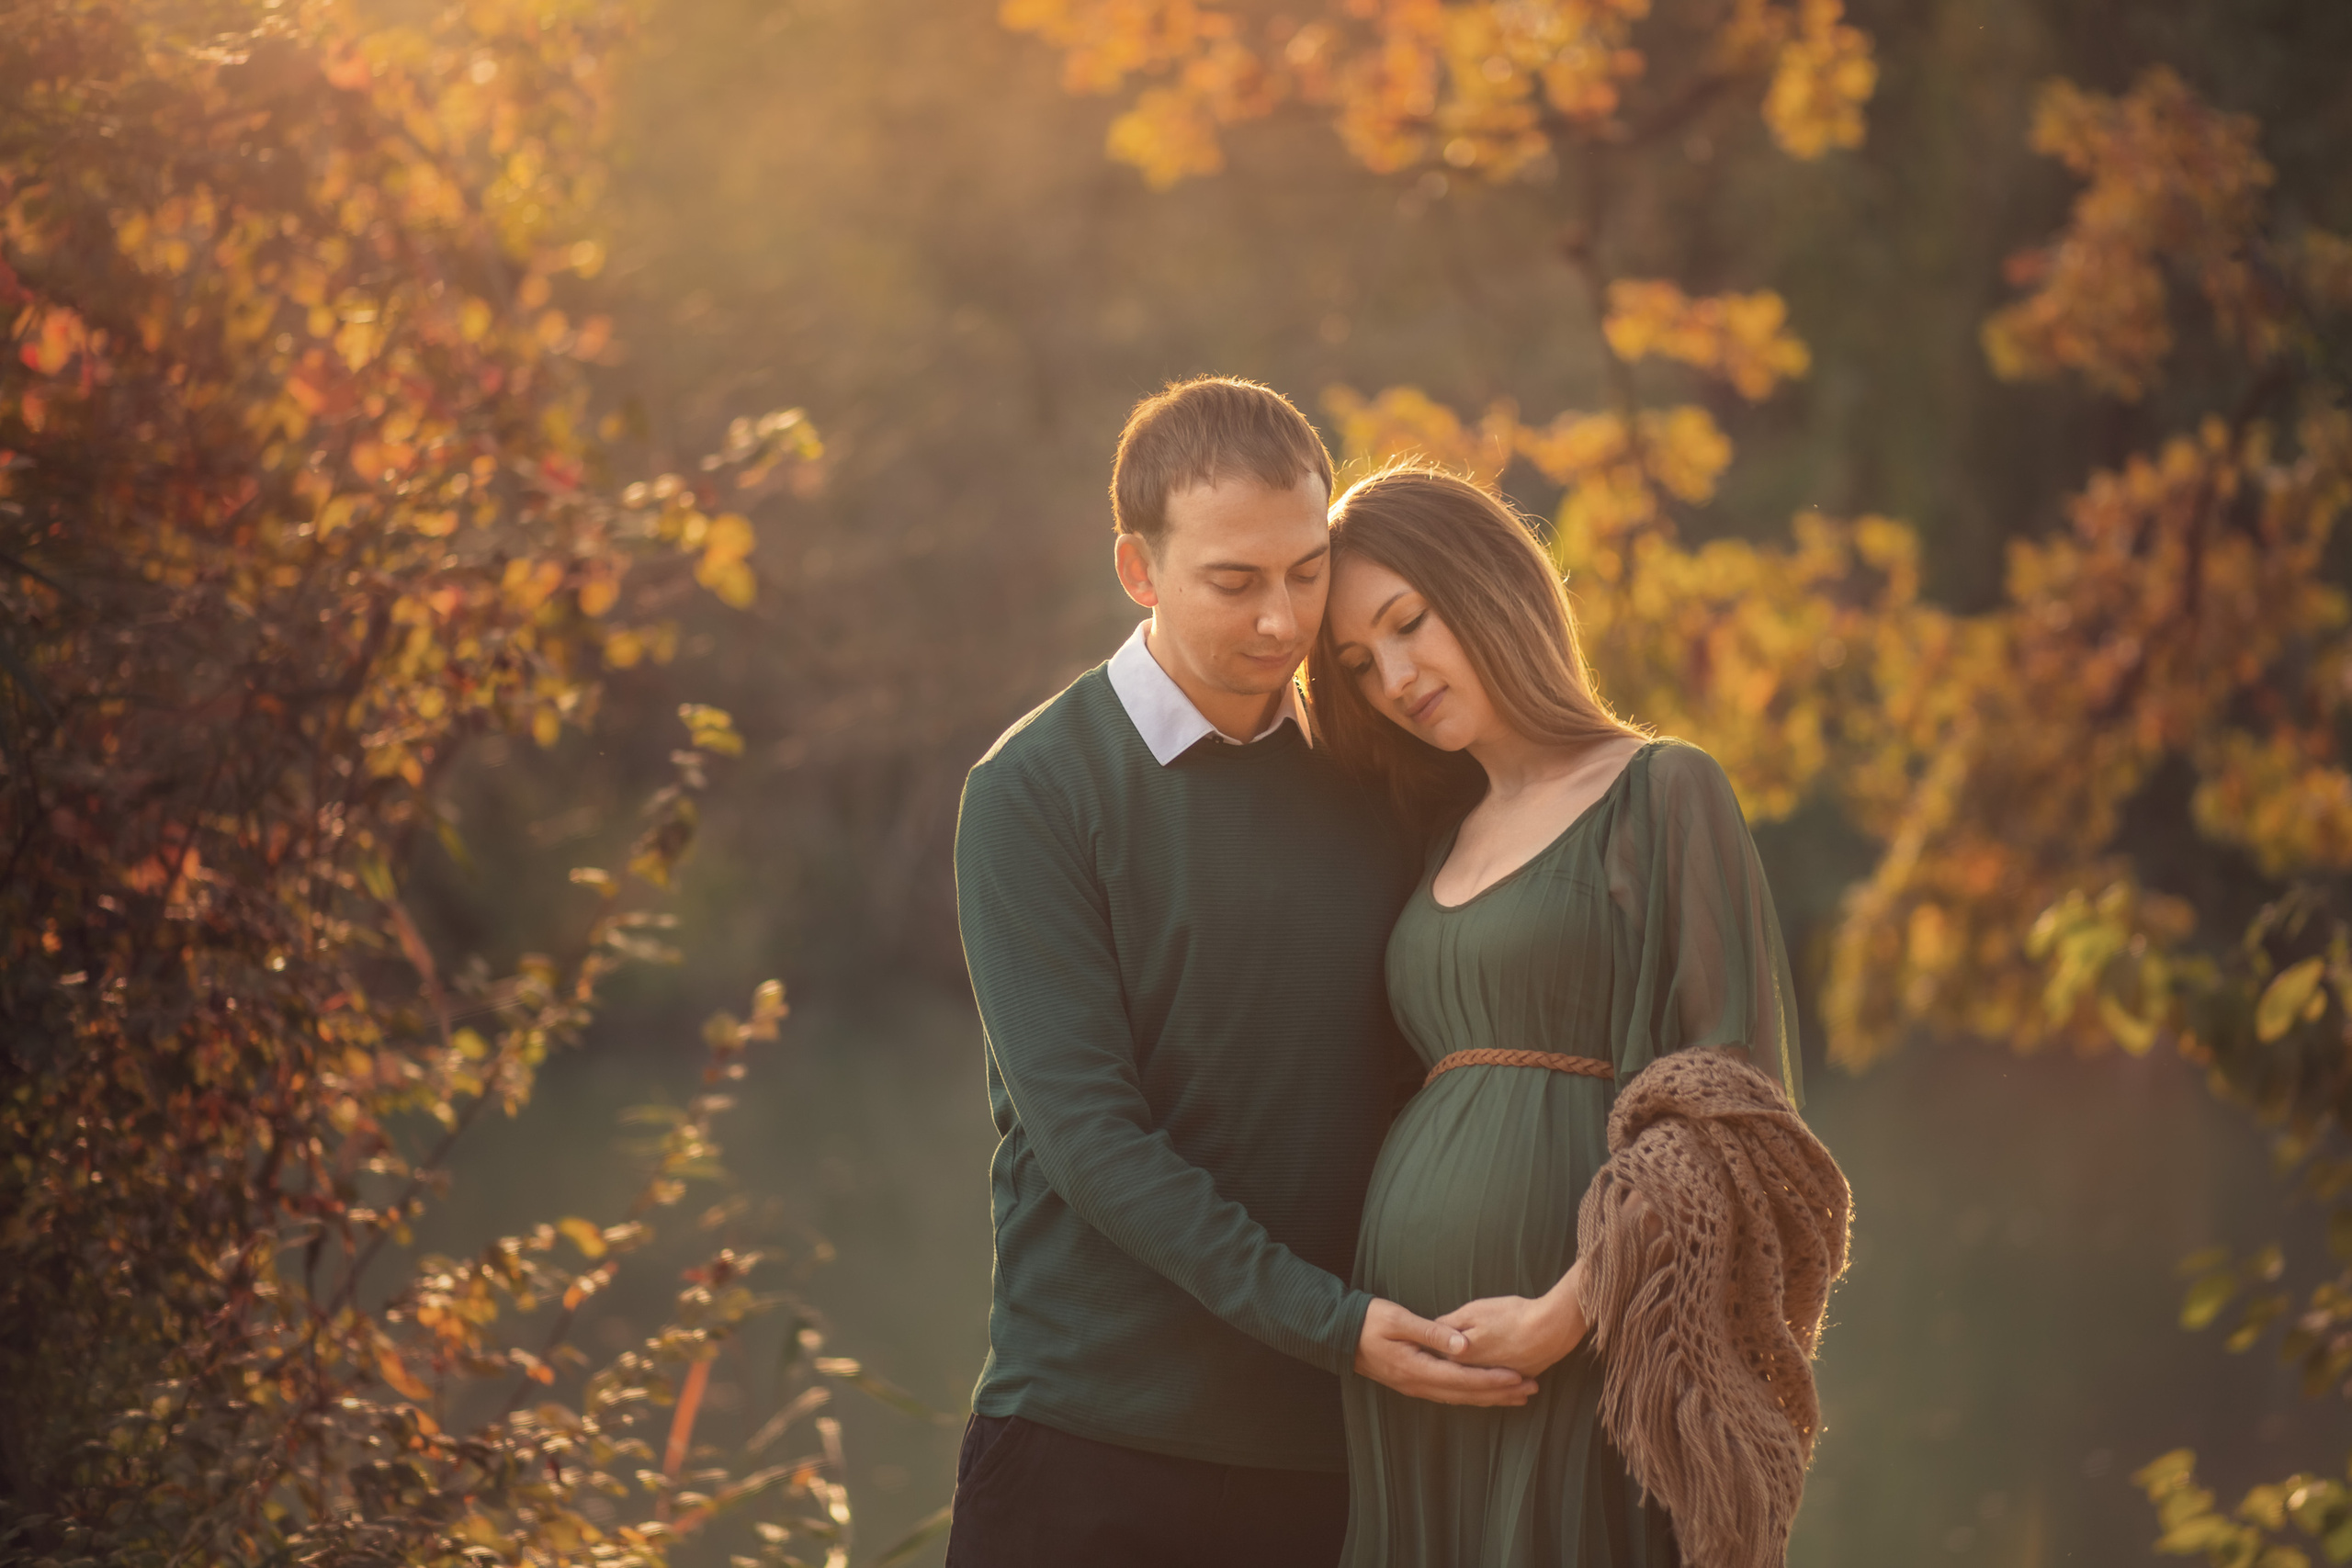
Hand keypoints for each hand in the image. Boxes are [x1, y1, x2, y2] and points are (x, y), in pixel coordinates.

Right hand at [1355, 1297, 1538, 1406]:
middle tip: (1531, 1389)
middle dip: (1500, 1393)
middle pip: (1467, 1395)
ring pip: (1460, 1398)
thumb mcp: (1399, 1320)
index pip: (1463, 1379)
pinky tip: (1485, 1393)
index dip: (1493, 1380)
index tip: (1519, 1377)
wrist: (1340, 1335)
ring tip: (1517, 1395)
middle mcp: (1419, 1385)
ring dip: (1490, 1397)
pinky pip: (1449, 1394)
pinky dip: (1472, 1395)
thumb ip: (1431, 1333)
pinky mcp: (1414, 1383)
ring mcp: (1416, 1387)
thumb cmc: (1369, 1321)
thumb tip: (1463, 1345)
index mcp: (1417, 1369)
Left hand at [1437, 1260, 1589, 1378]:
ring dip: (1473, 1381)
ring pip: (1480, 1383)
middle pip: (1456, 1374)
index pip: (1436, 1358)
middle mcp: (1476, 1375)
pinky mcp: (1518, 1382)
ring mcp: (1498, 1382)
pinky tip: (1497, 1384)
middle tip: (1436, 1367)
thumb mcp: (1473, 1311)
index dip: (1429, 1352)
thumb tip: (1432, 1330)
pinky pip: (1501, 1385)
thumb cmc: (1510, 1316)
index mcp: (1459, 1358)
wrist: (1551, 1329)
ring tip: (1467, 1377)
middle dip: (1446, 1370)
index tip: (1420, 1352)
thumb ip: (1449, 1323)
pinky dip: (1497, 1385)